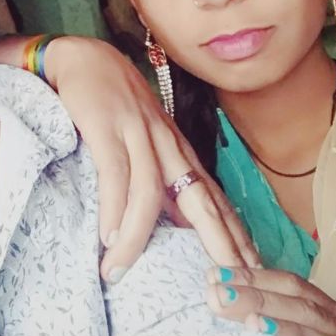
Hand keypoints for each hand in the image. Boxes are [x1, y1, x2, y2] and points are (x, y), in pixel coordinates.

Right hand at [43, 36, 259, 281]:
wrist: (83, 55)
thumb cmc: (112, 100)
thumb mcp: (142, 137)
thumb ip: (158, 173)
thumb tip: (173, 221)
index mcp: (176, 146)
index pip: (212, 195)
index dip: (233, 232)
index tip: (253, 268)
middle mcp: (165, 141)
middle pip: (198, 196)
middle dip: (218, 239)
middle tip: (230, 279)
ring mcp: (137, 131)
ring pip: (149, 191)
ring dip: (135, 236)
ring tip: (118, 270)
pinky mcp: (106, 124)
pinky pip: (114, 173)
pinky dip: (112, 207)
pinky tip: (107, 235)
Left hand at [207, 266, 335, 335]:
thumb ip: (285, 330)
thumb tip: (240, 314)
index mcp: (334, 317)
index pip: (291, 285)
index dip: (253, 276)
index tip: (215, 273)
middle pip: (296, 292)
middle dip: (252, 284)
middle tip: (212, 283)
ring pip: (307, 312)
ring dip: (262, 302)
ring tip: (226, 299)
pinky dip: (290, 332)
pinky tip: (260, 325)